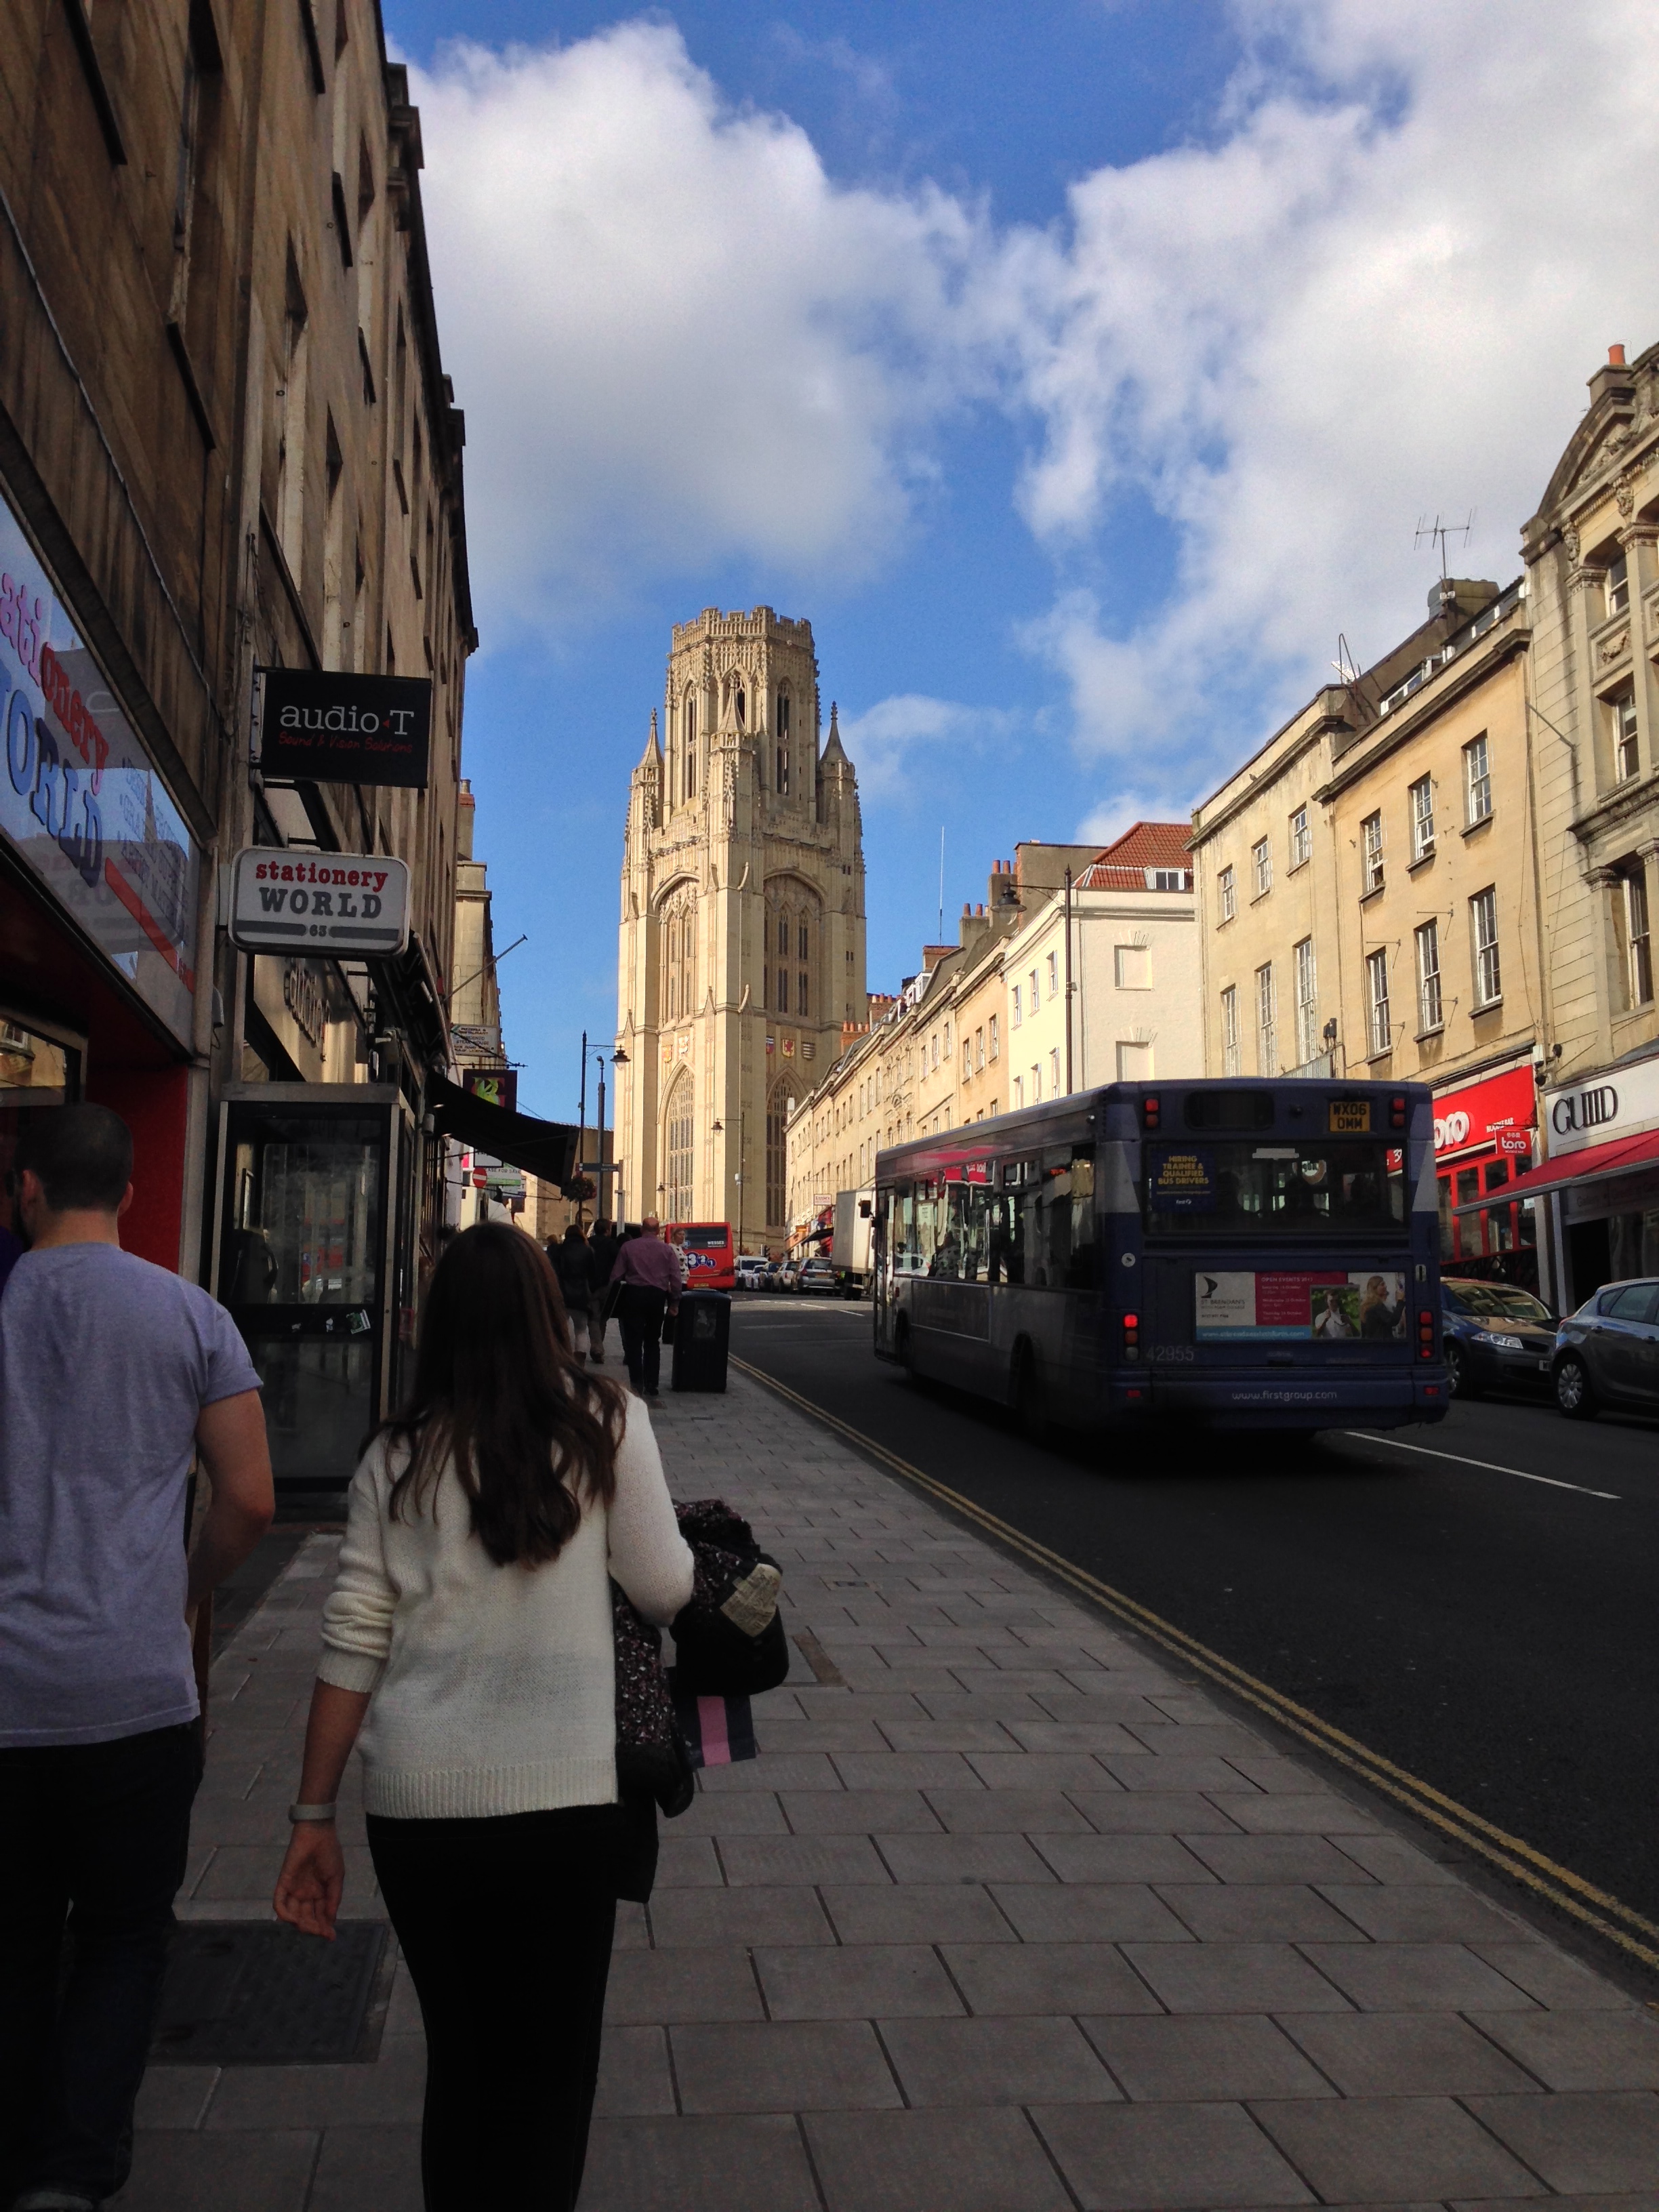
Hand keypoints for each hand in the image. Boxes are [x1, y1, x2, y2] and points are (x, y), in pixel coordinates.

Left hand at [274, 1821, 345, 1939]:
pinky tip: (293, 1919)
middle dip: (314, 1927)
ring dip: (300, 1923)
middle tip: (320, 1932)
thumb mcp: (336, 1878)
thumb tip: (331, 1921)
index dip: (325, 1927)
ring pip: (293, 1914)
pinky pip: (279, 1903)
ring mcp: (294, 1890)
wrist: (318, 1834)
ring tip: (308, 1926)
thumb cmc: (329, 1854)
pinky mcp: (283, 1883)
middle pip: (307, 1917)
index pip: (320, 1915)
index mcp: (320, 1893)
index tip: (331, 1937)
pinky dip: (284, 1913)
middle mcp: (306, 1894)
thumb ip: (333, 1899)